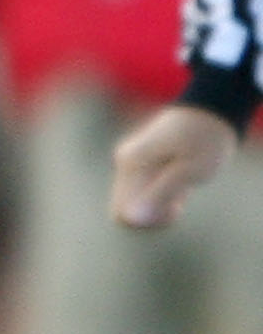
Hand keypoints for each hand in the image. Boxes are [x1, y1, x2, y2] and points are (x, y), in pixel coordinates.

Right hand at [111, 103, 235, 228]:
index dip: (149, 222)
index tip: (174, 208)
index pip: (121, 214)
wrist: (212, 112)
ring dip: (159, 206)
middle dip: (153, 216)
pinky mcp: (139, 164)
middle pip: (125, 210)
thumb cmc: (205, 141)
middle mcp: (124, 164)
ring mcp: (129, 163)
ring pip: (134, 202)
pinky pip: (141, 192)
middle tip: (180, 202)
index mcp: (130, 166)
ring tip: (182, 192)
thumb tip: (130, 219)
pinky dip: (161, 197)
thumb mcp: (190, 172)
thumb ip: (159, 195)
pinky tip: (179, 186)